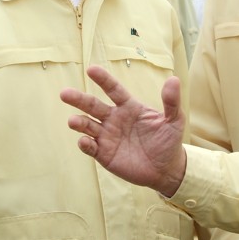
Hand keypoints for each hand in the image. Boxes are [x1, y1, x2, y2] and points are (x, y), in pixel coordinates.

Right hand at [61, 65, 186, 196]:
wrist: (166, 170)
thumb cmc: (168, 141)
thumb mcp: (174, 120)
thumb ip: (171, 101)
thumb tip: (174, 80)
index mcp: (128, 107)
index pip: (113, 89)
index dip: (103, 80)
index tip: (91, 69)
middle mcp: (113, 119)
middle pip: (92, 106)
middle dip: (78, 99)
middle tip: (64, 93)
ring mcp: (107, 136)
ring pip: (87, 126)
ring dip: (79, 122)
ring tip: (72, 121)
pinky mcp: (104, 154)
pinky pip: (90, 147)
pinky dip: (85, 144)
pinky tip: (84, 141)